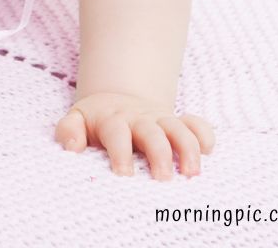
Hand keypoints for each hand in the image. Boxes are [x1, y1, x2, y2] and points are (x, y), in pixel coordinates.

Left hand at [55, 91, 214, 178]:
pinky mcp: (179, 124)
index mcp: (112, 120)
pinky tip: (208, 152)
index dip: (120, 153)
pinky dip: (204, 136)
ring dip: (187, 149)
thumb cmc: (96, 120)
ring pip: (179, 129)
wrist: (118, 98)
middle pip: (152, 132)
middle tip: (162, 179)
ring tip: (191, 174)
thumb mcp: (77, 120)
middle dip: (159, 154)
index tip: (123, 174)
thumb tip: (72, 147)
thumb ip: (69, 131)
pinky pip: (197, 125)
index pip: (116, 133)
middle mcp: (139, 120)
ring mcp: (161, 121)